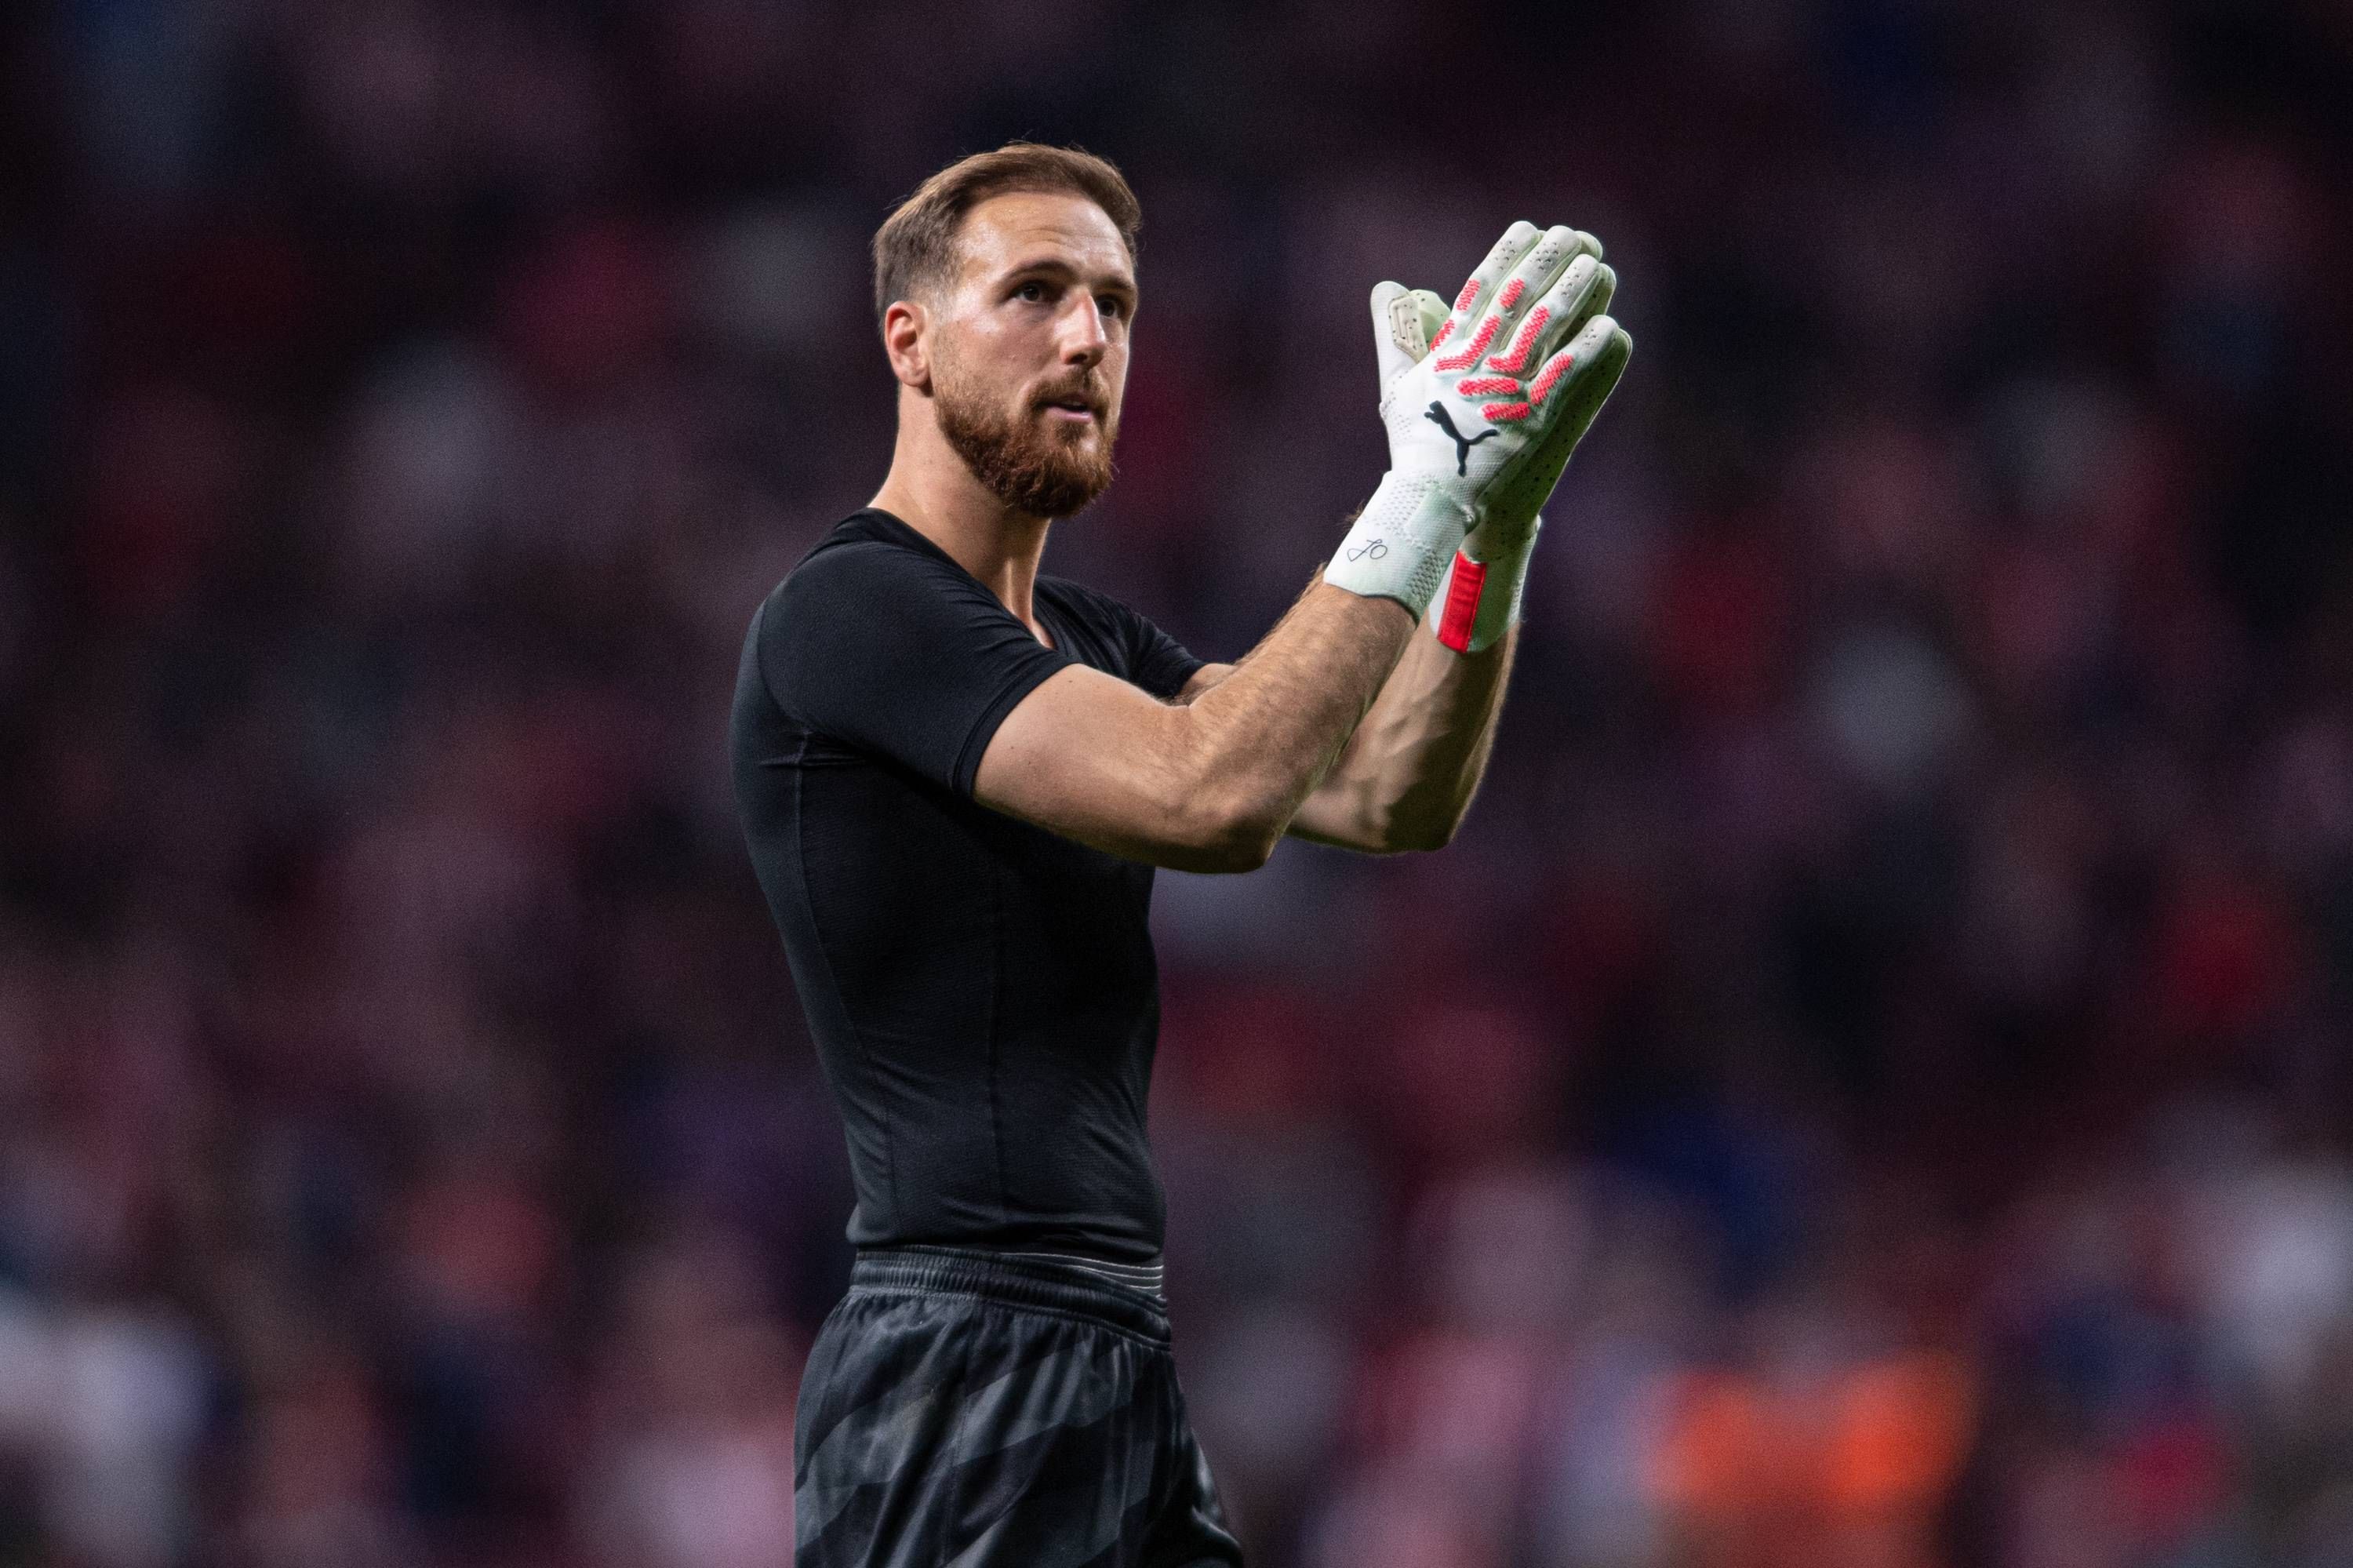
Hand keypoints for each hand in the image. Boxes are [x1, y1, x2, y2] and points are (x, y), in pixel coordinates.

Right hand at [1326, 222, 1627, 617]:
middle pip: (1519, 298)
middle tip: (1573, 236)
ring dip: (1574, 293)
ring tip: (1597, 267)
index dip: (1506, 254)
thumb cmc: (1415, 444)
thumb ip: (1395, 332)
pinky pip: (1564, 376)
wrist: (1432, 499)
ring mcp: (1505, 390)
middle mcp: (1478, 364)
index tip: (1528, 229)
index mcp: (1449, 352)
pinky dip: (1586, 349)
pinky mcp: (1530, 419)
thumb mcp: (1396, 385)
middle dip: (1547, 262)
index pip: (1480, 289)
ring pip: (1545, 329)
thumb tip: (1385, 286)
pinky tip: (1609, 326)